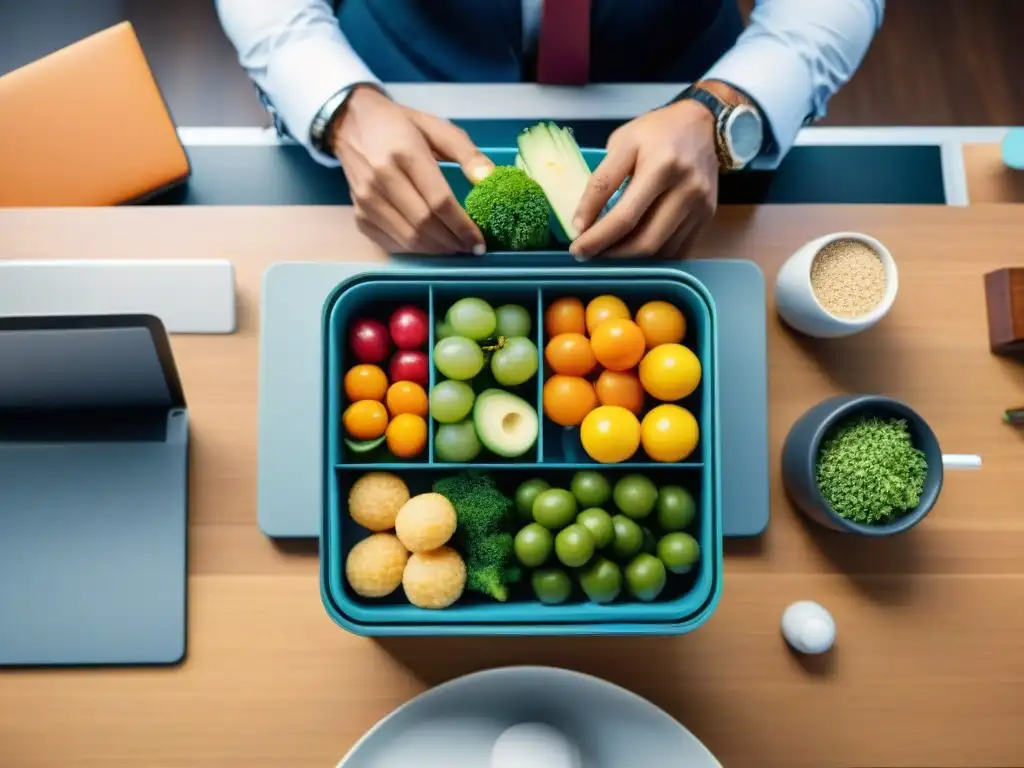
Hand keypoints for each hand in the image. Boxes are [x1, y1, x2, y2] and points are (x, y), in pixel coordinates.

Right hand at [330, 86, 492, 253]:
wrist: (350, 123)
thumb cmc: (401, 125)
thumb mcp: (438, 128)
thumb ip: (467, 154)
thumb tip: (489, 180)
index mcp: (405, 153)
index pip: (439, 201)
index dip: (463, 226)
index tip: (480, 242)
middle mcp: (381, 178)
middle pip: (424, 224)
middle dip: (453, 242)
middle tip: (471, 248)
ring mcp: (366, 200)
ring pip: (408, 239)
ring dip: (436, 250)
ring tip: (456, 249)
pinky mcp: (358, 215)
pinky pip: (391, 243)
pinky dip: (415, 251)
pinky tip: (431, 246)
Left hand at [570, 99, 718, 259]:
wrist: (704, 123)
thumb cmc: (657, 131)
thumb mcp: (622, 143)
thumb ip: (602, 182)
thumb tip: (582, 223)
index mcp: (661, 166)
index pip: (624, 216)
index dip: (598, 238)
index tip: (577, 248)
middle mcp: (686, 189)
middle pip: (645, 240)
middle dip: (612, 254)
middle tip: (589, 254)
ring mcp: (700, 205)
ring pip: (660, 250)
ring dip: (629, 258)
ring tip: (607, 252)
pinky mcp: (707, 215)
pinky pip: (676, 249)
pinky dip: (651, 256)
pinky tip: (633, 249)